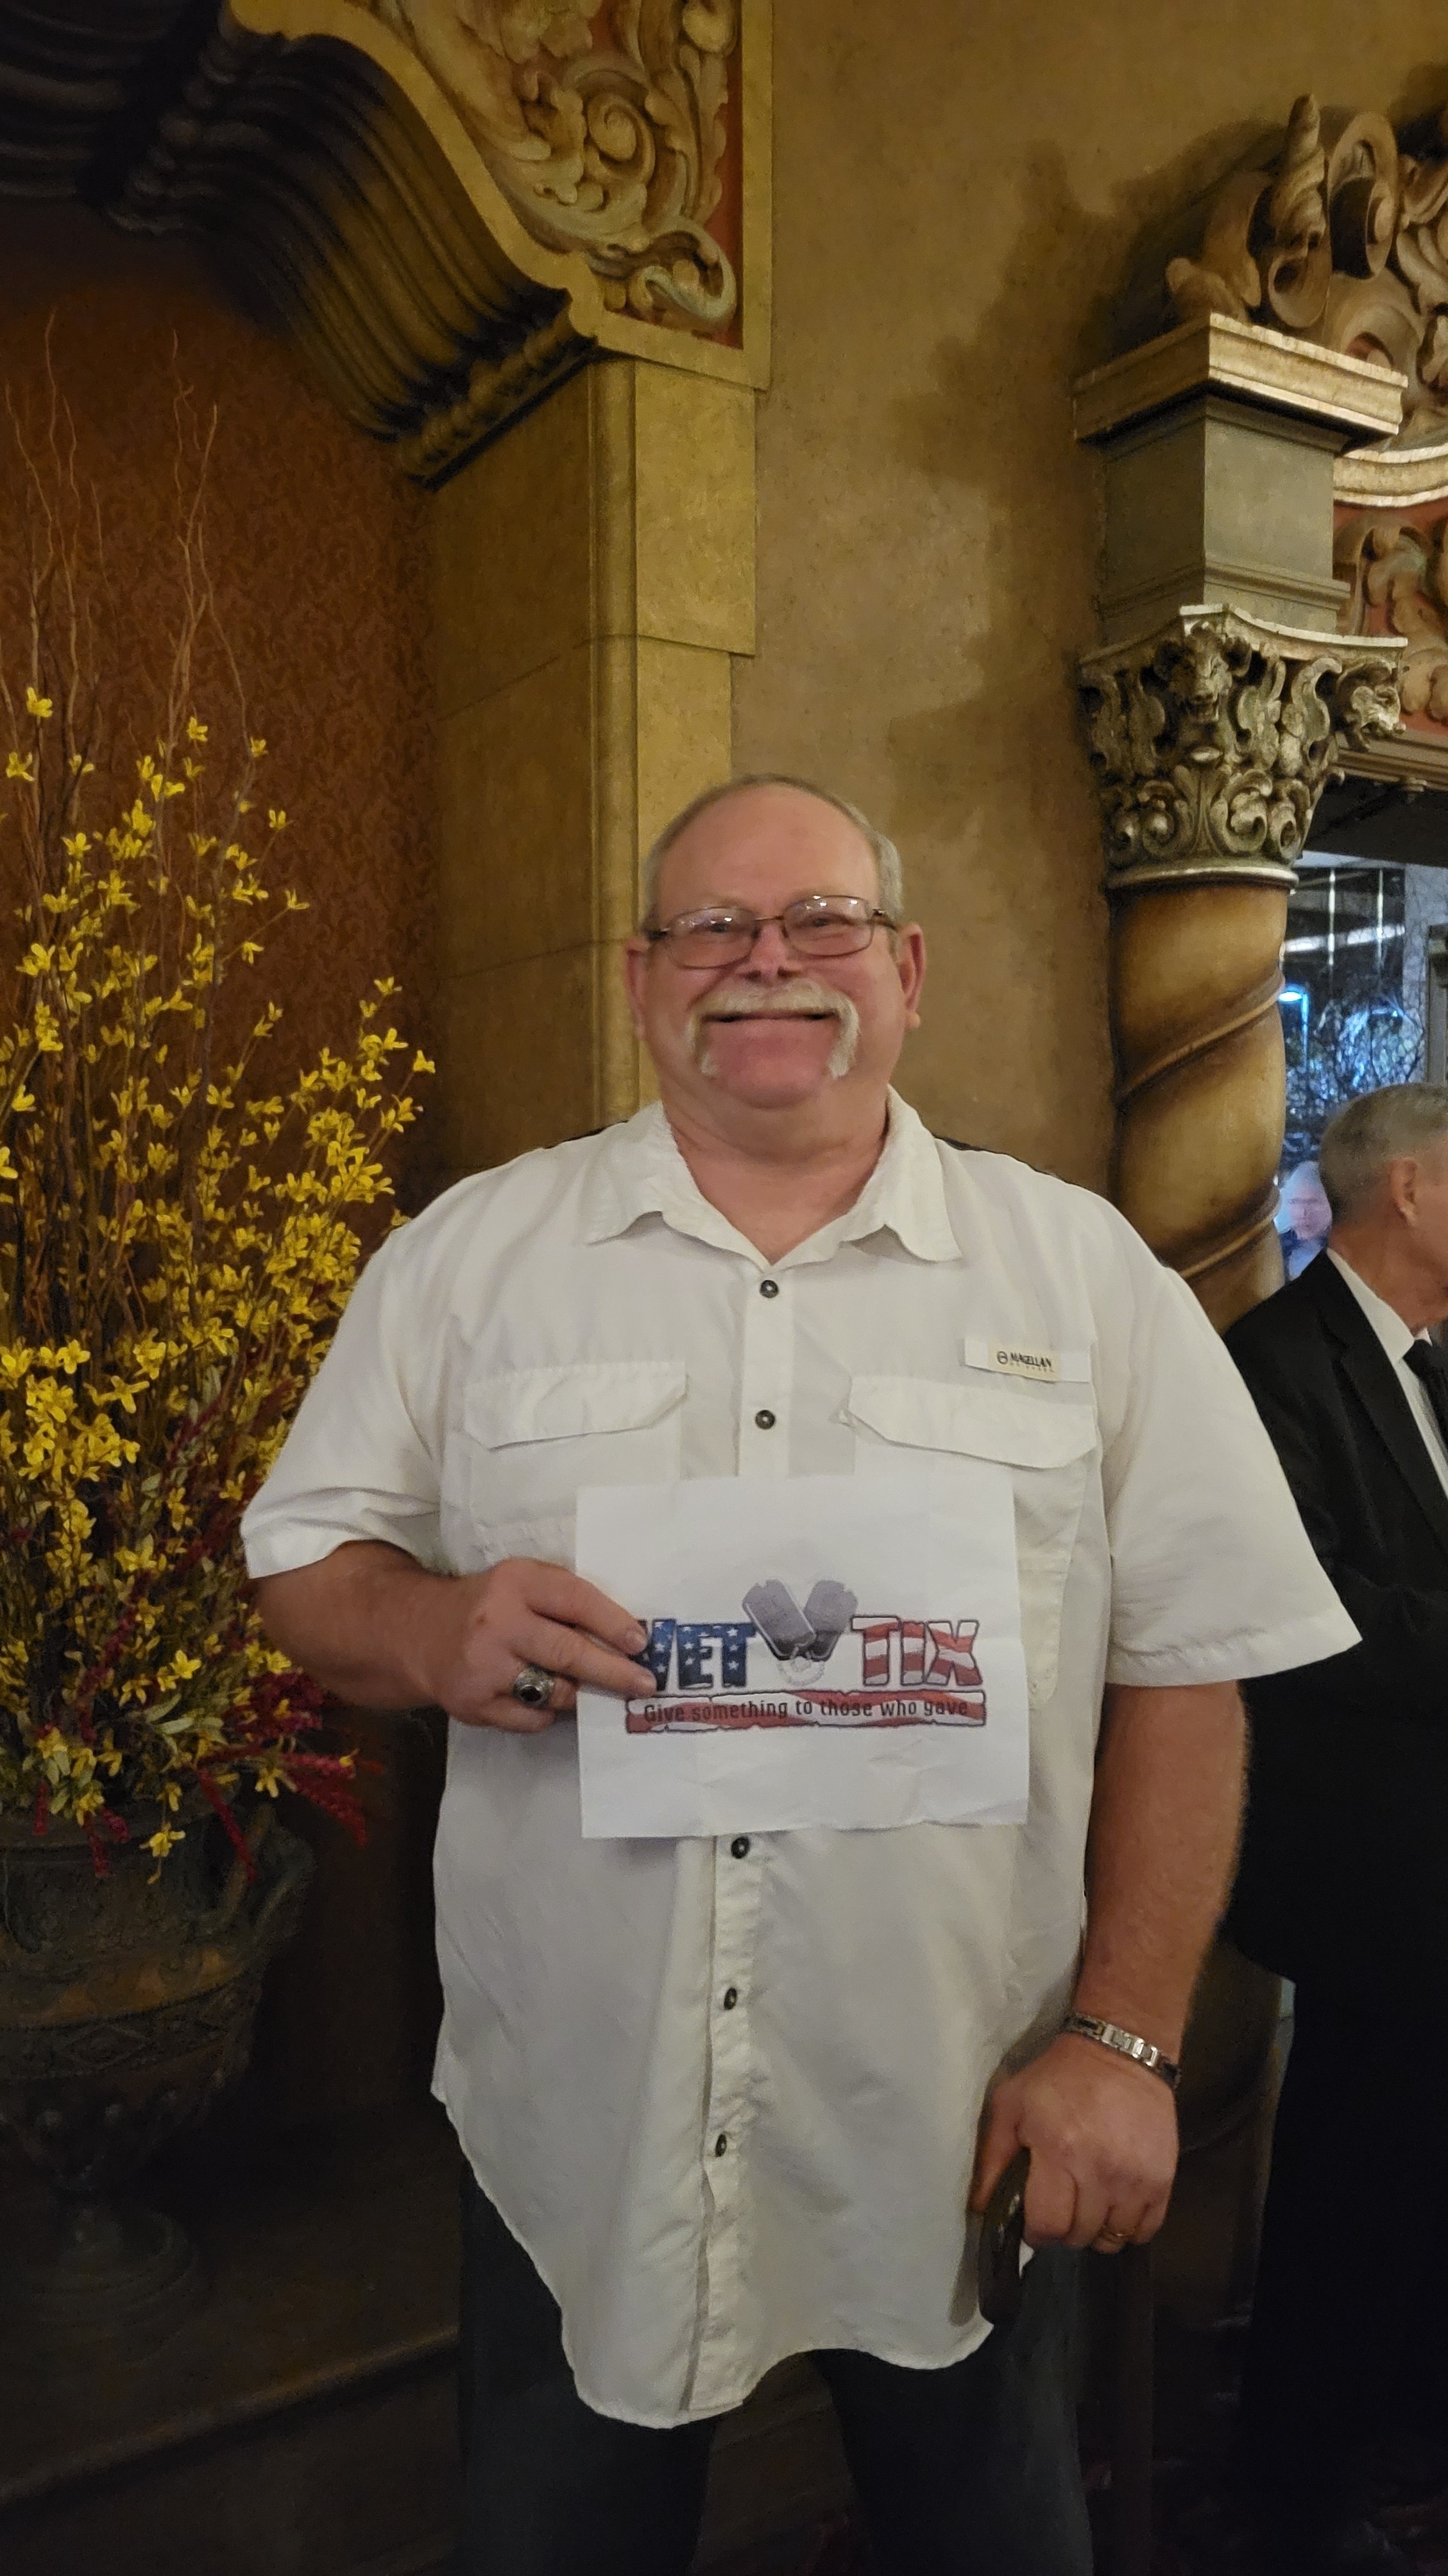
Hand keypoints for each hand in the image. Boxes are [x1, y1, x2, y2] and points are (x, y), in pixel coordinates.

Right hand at [416, 1556, 653, 1733]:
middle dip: (614, 1672)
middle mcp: (497, 1623)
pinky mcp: (474, 1704)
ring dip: (579, 1693)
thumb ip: (564, 1599)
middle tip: (644, 1684)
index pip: (574, 1599)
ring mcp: (484, 1667)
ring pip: (554, 1692)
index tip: (641, 1643)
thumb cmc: (489, 1606)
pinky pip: (532, 1719)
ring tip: (588, 1689)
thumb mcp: (521, 1583)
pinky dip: (547, 1713)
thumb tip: (626, 1637)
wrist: (419, 1634)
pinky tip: (542, 1699)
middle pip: (568, 1653)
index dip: (612, 1623)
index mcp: (515, 1582)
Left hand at [969, 2033, 1177, 2252]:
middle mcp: (1101, 2171)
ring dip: (1096, 2231)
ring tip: (1089, 2206)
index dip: (1036, 2232)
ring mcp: (1137, 2179)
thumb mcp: (1011, 2104)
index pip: (1048, 2225)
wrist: (1120, 2049)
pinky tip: (1116, 2207)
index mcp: (1059, 2151)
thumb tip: (981, 2208)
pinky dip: (1129, 2229)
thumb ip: (992, 2157)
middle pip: (1080, 2235)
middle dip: (1065, 2229)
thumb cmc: (1058, 2078)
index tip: (1035, 2221)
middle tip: (1062, 2206)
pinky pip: (1146, 2231)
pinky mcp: (1163, 2179)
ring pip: (1113, 2239)